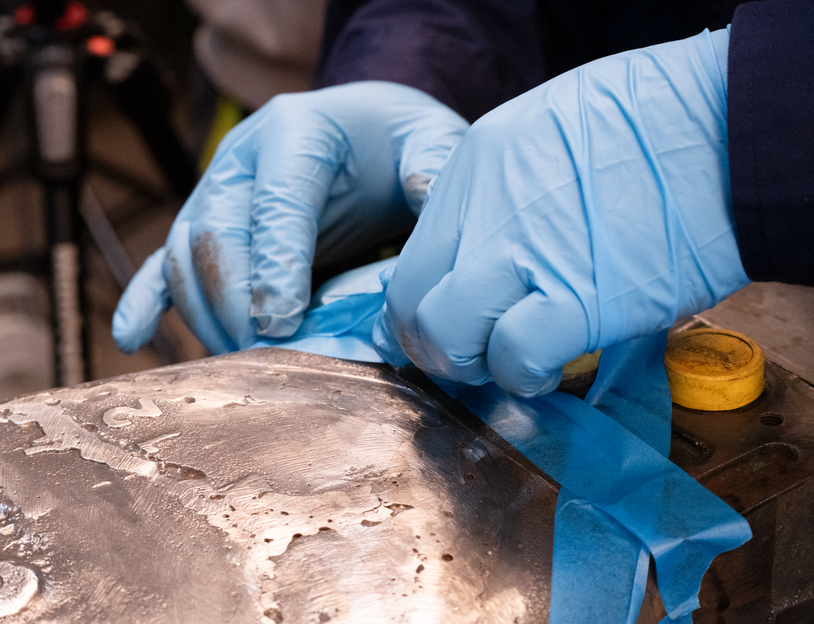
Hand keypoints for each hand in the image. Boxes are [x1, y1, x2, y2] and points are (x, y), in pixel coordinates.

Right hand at [113, 81, 467, 353]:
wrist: (362, 133)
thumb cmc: (395, 141)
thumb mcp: (428, 140)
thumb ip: (433, 167)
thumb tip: (429, 197)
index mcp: (295, 132)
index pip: (273, 203)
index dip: (274, 265)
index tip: (284, 321)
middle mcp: (241, 159)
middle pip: (215, 233)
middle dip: (236, 301)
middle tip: (266, 353)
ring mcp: (215, 191)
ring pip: (185, 256)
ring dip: (207, 314)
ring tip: (242, 361)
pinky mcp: (206, 223)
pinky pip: (165, 263)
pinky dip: (146, 300)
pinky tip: (131, 337)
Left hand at [375, 28, 749, 396]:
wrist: (729, 125)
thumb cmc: (655, 122)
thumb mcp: (546, 130)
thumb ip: (502, 192)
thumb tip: (484, 250)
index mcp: (473, 168)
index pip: (411, 261)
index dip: (426, 306)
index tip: (455, 324)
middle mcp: (485, 212)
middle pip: (409, 307)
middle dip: (437, 345)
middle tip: (479, 351)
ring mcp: (526, 256)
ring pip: (444, 338)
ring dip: (475, 365)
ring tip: (517, 358)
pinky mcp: (579, 300)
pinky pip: (514, 360)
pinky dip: (527, 376)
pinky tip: (555, 365)